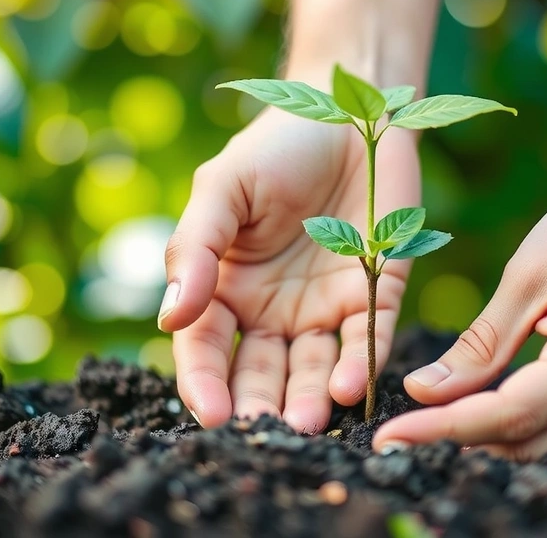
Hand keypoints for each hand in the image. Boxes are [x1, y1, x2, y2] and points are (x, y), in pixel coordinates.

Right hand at [160, 108, 419, 433]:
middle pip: (259, 371)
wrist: (350, 112)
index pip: (205, 348)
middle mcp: (272, 309)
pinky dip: (361, 362)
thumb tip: (168, 320)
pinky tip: (354, 385)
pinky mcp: (377, 293)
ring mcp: (325, 306)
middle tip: (267, 434)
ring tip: (311, 421)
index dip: (204, 383)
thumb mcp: (223, 189)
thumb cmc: (276, 148)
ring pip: (315, 368)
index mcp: (226, 287)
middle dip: (261, 405)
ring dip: (312, 397)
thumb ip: (194, 250)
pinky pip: (368, 337)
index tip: (213, 415)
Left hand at [373, 175, 546, 461]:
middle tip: (395, 437)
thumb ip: (479, 345)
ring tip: (429, 429)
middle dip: (456, 446)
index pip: (506, 418)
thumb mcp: (527, 276)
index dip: (442, 431)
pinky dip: (525, 439)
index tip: (388, 436)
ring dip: (488, 447)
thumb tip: (423, 392)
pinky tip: (481, 419)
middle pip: (526, 449)